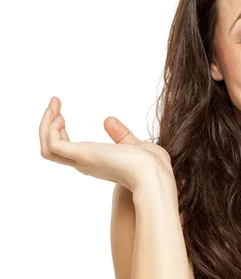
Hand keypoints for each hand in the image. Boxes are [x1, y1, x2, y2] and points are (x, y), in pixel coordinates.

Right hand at [39, 96, 173, 192]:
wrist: (155, 174)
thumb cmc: (152, 165)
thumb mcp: (133, 144)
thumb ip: (120, 134)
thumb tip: (108, 120)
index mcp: (96, 161)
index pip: (66, 150)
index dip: (59, 132)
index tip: (61, 114)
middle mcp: (85, 163)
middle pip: (51, 149)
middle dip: (48, 126)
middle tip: (54, 104)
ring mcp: (82, 160)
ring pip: (48, 148)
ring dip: (46, 125)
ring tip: (54, 106)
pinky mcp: (83, 155)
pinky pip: (53, 145)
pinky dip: (50, 130)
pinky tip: (60, 116)